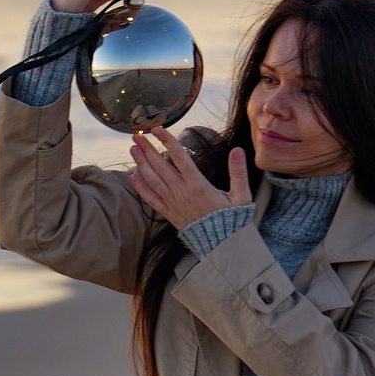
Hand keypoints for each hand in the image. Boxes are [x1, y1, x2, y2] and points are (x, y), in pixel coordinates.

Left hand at [127, 125, 249, 232]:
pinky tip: (133, 176)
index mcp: (198, 185)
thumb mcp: (241, 196)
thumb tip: (238, 150)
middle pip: (161, 166)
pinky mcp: (169, 214)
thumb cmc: (232, 220)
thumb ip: (238, 172)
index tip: (157, 129)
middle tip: (137, 133)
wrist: (222, 246)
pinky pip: (151, 200)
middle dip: (148, 148)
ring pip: (153, 180)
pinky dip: (141, 188)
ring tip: (133, 148)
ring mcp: (174, 204)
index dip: (167, 141)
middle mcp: (182, 193)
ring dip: (142, 163)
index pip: (180, 157)